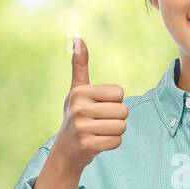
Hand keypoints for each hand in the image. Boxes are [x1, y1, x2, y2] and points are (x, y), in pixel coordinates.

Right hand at [53, 37, 127, 173]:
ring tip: (99, 131)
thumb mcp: (77, 90)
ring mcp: (82, 127)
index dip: (114, 102)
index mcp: (79, 92)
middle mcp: (79, 108)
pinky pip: (117, 141)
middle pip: (123, 111)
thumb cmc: (76, 115)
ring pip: (121, 127)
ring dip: (115, 131)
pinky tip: (98, 142)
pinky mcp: (87, 145)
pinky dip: (111, 143)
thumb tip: (77, 39)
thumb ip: (79, 66)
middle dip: (117, 118)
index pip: (119, 93)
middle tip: (100, 122)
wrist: (66, 149)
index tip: (99, 107)